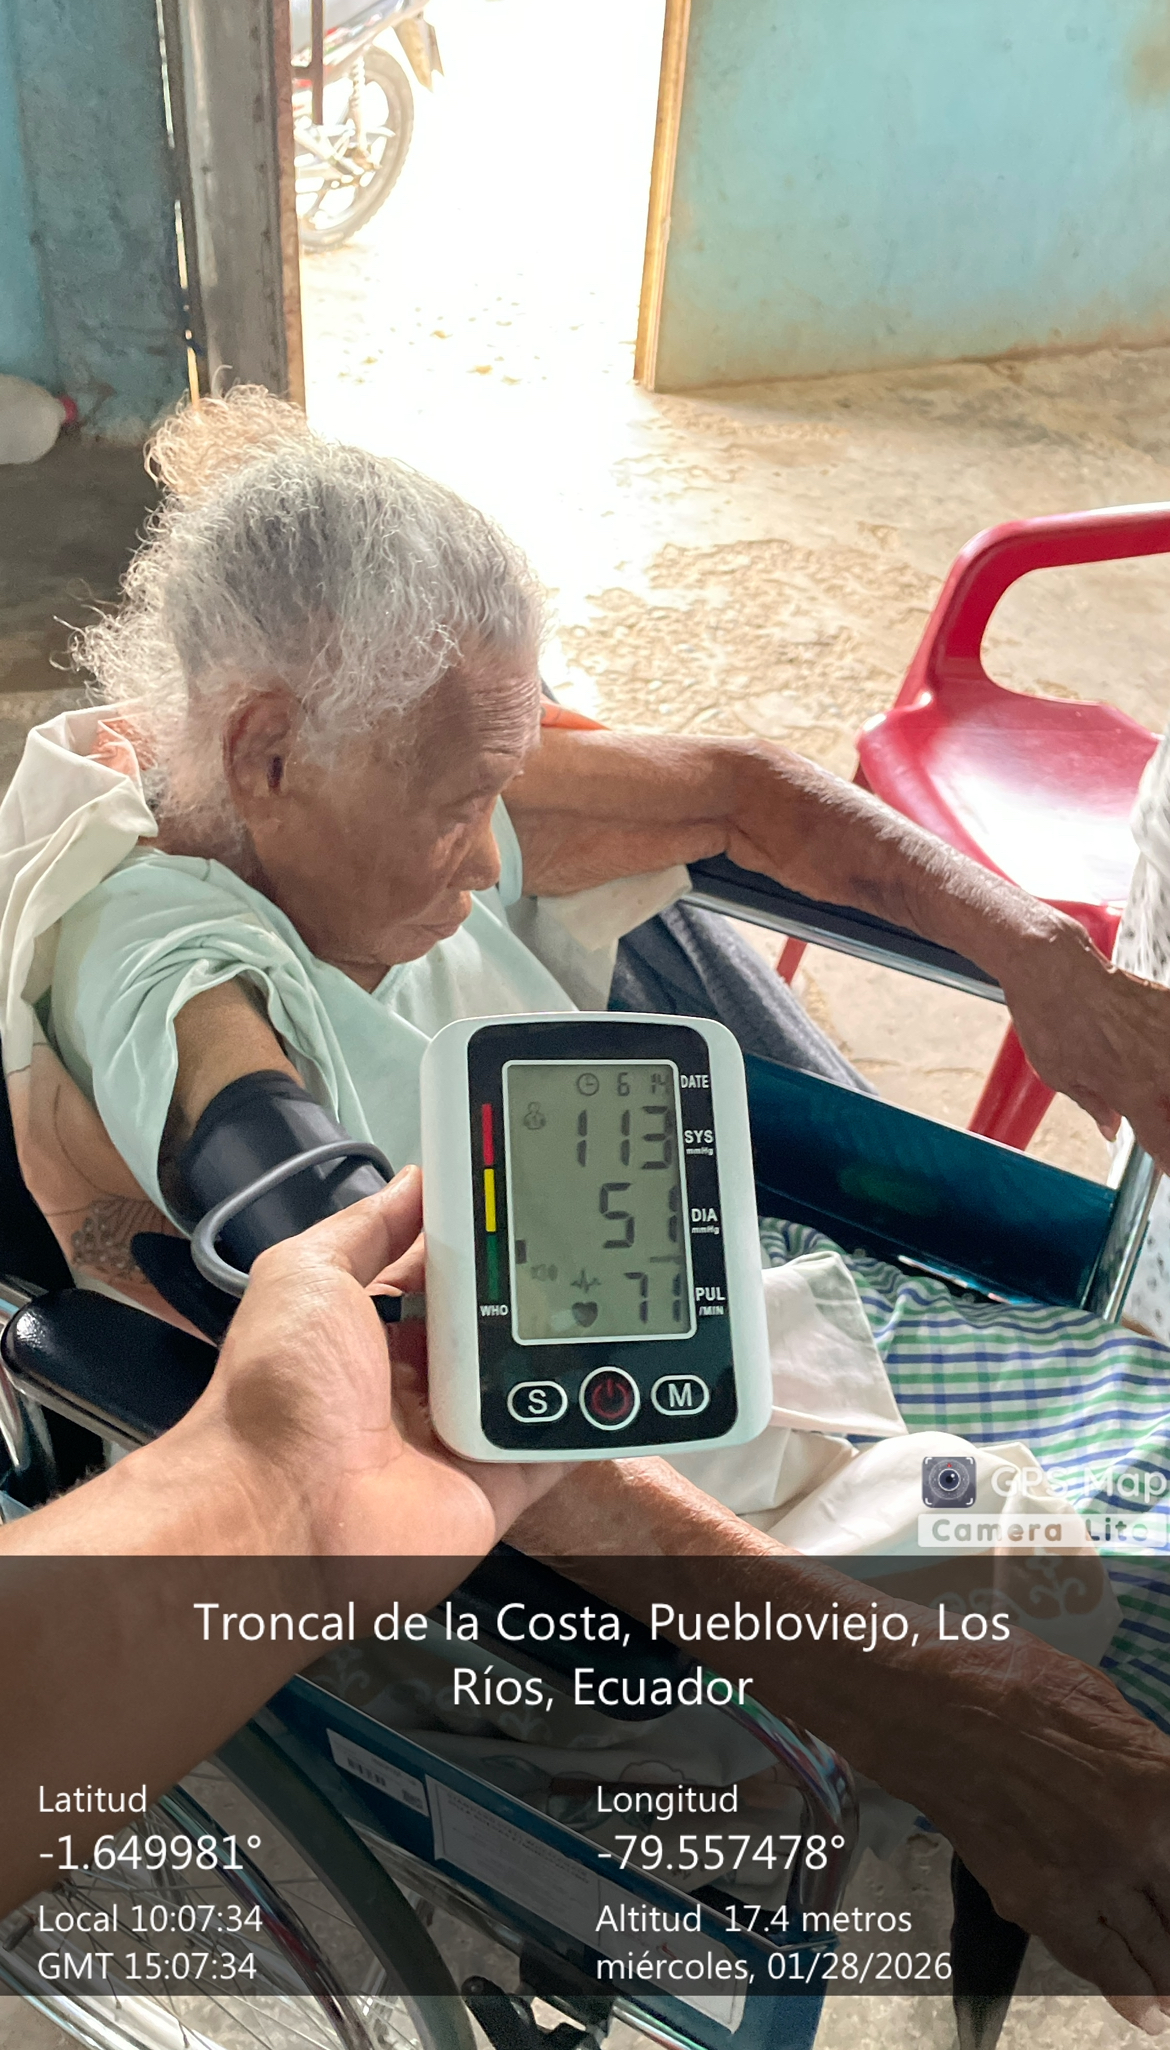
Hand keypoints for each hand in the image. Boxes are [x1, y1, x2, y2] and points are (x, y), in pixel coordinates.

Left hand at [193, 1165, 571, 1556]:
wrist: (283, 1511)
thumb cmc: (274, 1401)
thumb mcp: (305, 1274)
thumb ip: (366, 1227)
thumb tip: (417, 1182)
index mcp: (366, 1329)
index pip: (439, 1269)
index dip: (475, 1234)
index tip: (517, 1195)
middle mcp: (413, 1380)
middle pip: (493, 1318)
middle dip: (528, 1284)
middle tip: (567, 1243)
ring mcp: (455, 1433)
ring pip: (531, 1375)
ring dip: (558, 1344)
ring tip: (592, 1299)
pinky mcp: (492, 1483)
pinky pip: (553, 1447)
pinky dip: (583, 1419)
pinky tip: (606, 1378)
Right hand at [872, 1627, 1169, 2024]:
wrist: (928, 1707)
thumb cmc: (1011, 1683)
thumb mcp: (1103, 1702)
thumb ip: (1146, 1762)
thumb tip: (1158, 1802)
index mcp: (1160, 1785)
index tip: (1169, 1871)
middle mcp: (1137, 1845)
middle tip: (1168, 1918)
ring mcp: (1090, 1883)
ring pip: (1153, 1951)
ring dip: (1166, 1968)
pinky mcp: (1040, 1906)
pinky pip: (1100, 1963)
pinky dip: (1130, 1991)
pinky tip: (1149, 2009)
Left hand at [998, 916, 1169, 1171]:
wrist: (1054, 965)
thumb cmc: (1049, 1020)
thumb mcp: (1059, 1077)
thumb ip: (1095, 1105)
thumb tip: (1111, 1127)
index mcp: (1132, 1094)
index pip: (1163, 1141)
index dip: (1167, 1159)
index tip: (1166, 1167)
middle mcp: (1160, 1069)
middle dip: (1166, 1121)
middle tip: (1153, 1121)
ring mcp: (1168, 1037)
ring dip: (1164, 1090)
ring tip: (1152, 1089)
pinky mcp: (1168, 1006)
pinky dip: (1164, 1051)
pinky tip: (1154, 1055)